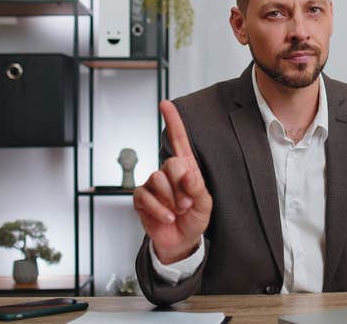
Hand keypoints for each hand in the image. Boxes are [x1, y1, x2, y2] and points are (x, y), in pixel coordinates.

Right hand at [133, 100, 212, 263]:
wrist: (181, 241)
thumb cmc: (194, 219)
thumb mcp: (205, 204)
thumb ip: (197, 187)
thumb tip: (187, 172)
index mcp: (186, 169)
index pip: (179, 140)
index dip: (173, 121)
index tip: (165, 104)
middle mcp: (168, 173)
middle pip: (171, 164)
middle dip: (181, 186)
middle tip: (187, 204)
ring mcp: (153, 185)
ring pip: (157, 179)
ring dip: (171, 199)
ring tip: (177, 211)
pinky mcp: (141, 199)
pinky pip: (145, 196)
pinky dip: (159, 209)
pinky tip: (167, 217)